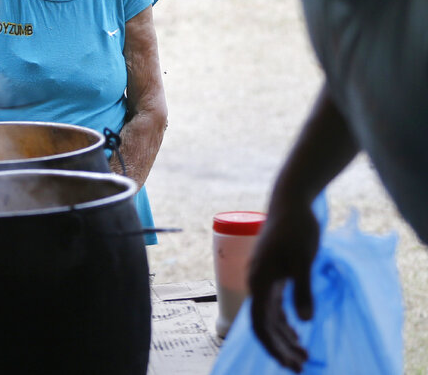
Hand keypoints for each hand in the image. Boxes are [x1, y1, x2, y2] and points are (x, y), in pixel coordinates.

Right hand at [247, 202, 320, 372]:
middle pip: (264, 324)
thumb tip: (304, 321)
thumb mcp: (304, 261)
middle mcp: (257, 283)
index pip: (260, 324)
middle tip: (302, 366)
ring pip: (270, 316)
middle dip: (281, 347)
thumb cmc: (296, 229)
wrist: (290, 202)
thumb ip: (302, 291)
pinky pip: (274, 305)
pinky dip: (285, 321)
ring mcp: (264, 279)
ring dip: (284, 337)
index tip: (291, 364)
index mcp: (259, 282)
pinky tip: (297, 331)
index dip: (273, 347)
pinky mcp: (272, 274)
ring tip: (304, 354)